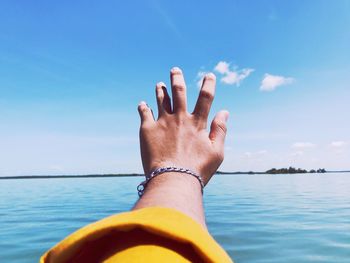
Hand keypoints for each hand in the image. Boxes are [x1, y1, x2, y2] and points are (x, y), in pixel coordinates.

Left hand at [137, 67, 228, 184]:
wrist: (172, 179)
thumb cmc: (197, 169)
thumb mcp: (217, 152)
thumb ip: (220, 130)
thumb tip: (225, 111)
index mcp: (197, 123)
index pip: (205, 97)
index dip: (208, 84)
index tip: (209, 75)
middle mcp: (179, 118)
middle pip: (179, 91)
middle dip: (177, 78)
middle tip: (175, 70)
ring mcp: (162, 122)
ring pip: (161, 99)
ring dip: (161, 90)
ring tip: (160, 84)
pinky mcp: (147, 129)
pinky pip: (144, 112)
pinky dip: (143, 107)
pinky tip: (142, 104)